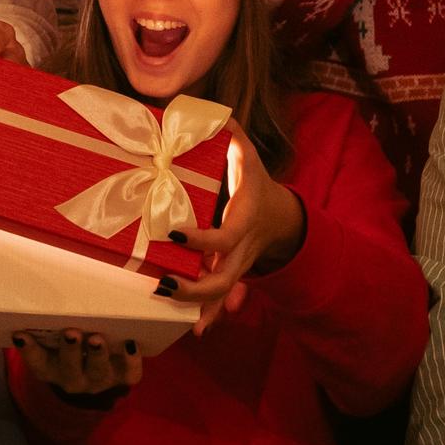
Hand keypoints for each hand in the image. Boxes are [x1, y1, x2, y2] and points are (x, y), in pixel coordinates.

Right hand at [13, 327, 141, 397]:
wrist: (96, 374)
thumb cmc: (70, 345)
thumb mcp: (54, 340)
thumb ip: (48, 322)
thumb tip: (44, 286)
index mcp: (51, 369)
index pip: (37, 362)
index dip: (28, 350)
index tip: (20, 333)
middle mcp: (73, 378)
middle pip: (69, 369)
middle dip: (70, 351)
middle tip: (71, 333)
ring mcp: (99, 380)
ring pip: (98, 372)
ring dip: (97, 355)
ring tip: (97, 339)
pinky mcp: (123, 377)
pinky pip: (130, 374)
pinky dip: (132, 360)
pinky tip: (131, 344)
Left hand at [164, 123, 304, 333]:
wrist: (282, 217)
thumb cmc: (257, 183)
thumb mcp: (248, 157)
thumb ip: (231, 136)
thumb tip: (213, 115)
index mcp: (244, 219)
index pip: (223, 237)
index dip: (199, 240)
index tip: (170, 232)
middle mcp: (242, 249)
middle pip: (223, 277)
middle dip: (194, 286)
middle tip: (163, 283)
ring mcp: (237, 265)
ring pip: (221, 292)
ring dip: (197, 304)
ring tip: (167, 303)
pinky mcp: (231, 274)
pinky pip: (222, 298)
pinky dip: (210, 314)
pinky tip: (195, 330)